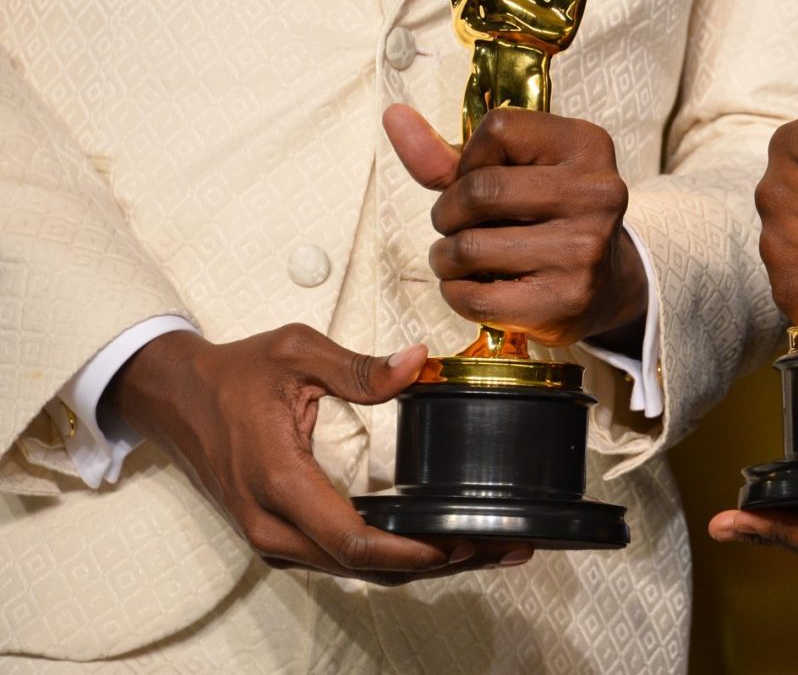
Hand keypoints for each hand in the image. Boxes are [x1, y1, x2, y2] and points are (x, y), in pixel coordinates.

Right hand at [110, 327, 532, 583]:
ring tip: (480, 551)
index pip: (353, 539)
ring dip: (416, 567)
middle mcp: (272, 524)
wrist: (174, 396)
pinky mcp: (278, 537)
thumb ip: (359, 366)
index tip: (462, 543)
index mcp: (278, 480)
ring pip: (353, 571)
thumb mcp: (296, 352)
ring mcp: (271, 538)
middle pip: (363, 566)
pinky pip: (338, 560)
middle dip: (433, 564)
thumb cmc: (233, 374)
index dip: (412, 551)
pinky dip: (388, 559)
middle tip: (498, 548)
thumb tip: (418, 363)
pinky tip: (431, 546)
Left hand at [385, 104, 647, 349]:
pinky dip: (455, 292)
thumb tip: (393, 117)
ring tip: (462, 259)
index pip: (498, 129)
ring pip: (469, 247)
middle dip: (447, 213)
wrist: (606, 283)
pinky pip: (475, 297)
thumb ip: (448, 154)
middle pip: (479, 191)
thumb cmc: (545, 217)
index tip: (481, 179)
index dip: (470, 158)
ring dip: (445, 257)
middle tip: (456, 226)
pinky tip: (473, 285)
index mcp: (587, 145)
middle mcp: (597, 193)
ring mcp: (586, 250)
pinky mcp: (566, 300)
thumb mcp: (509, 173)